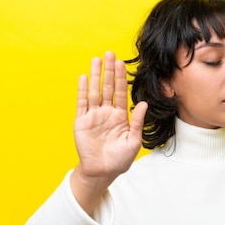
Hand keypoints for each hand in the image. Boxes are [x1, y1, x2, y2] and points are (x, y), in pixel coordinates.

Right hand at [74, 51, 147, 180]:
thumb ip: (137, 122)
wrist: (103, 172)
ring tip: (97, 59)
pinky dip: (83, 90)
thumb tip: (143, 104)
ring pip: (94, 91)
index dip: (120, 78)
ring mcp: (93, 116)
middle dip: (109, 71)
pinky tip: (84, 77)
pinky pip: (82, 103)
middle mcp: (106, 113)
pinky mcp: (81, 121)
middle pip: (107, 87)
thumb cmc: (120, 159)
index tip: (122, 63)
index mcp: (120, 116)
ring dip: (95, 75)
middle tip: (110, 53)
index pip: (120, 93)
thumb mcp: (133, 140)